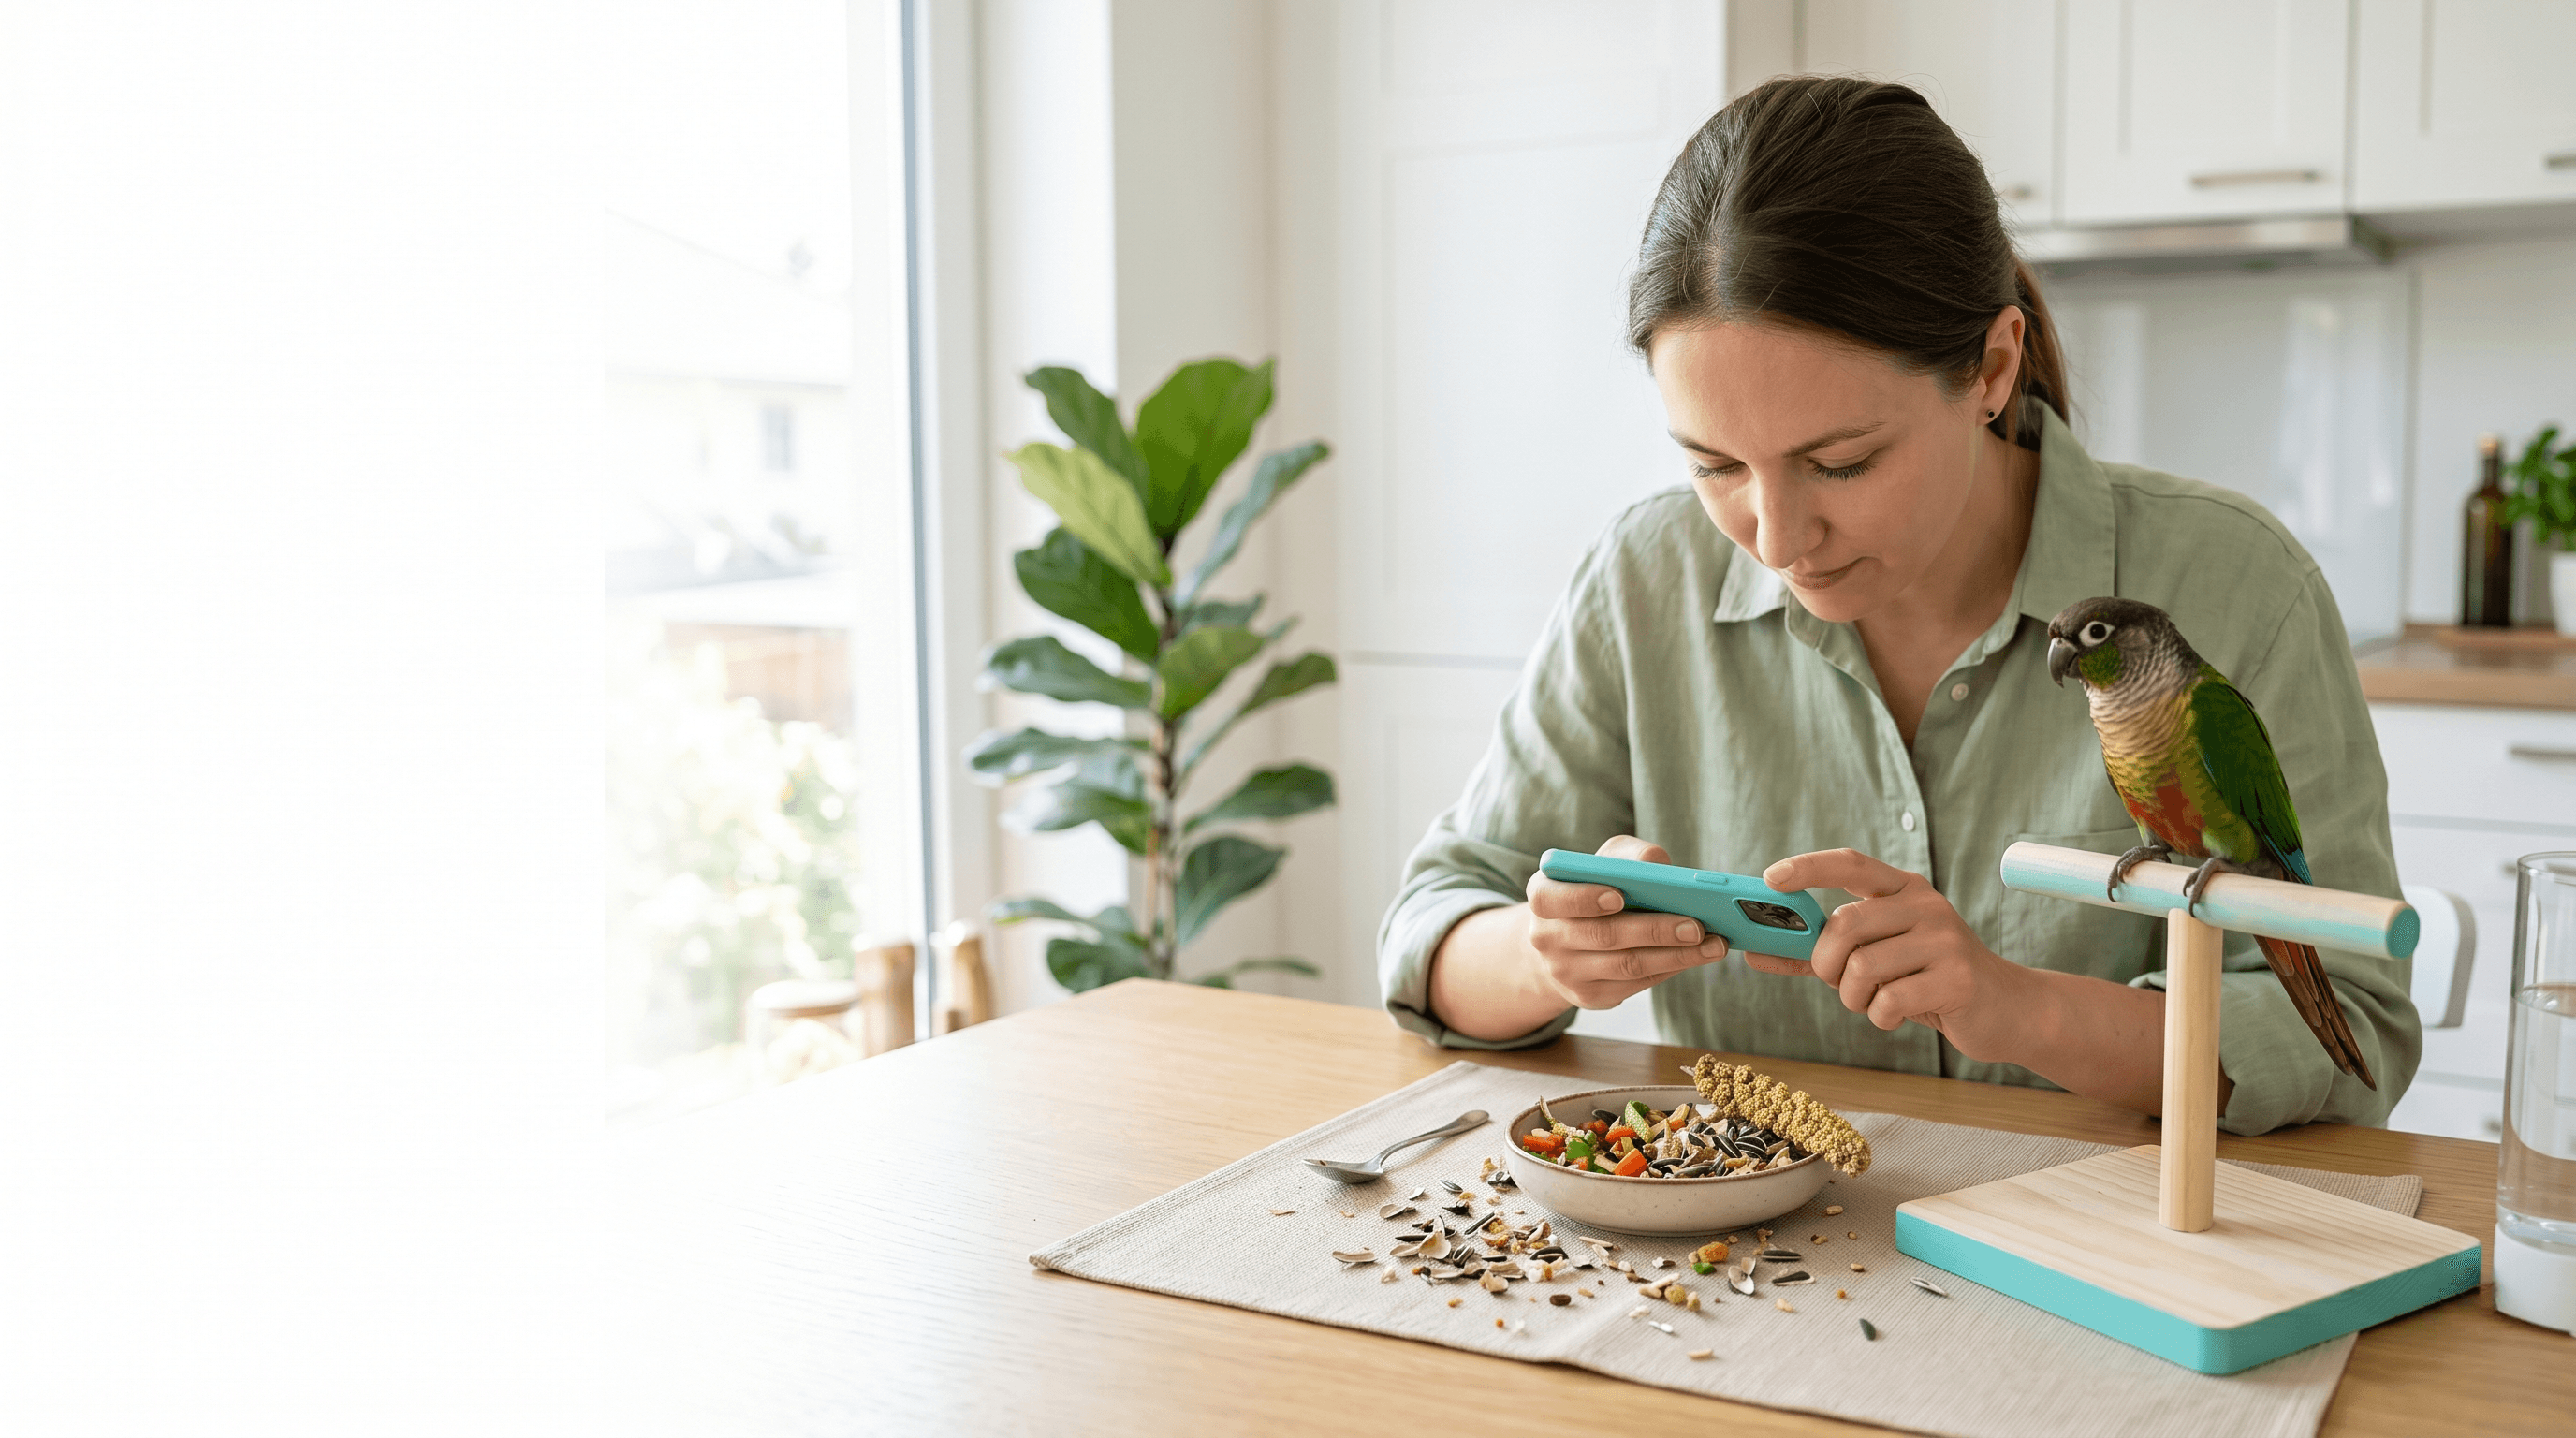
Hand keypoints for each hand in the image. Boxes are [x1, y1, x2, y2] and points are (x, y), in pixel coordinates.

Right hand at [1522, 835, 1729, 1008]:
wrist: (1567, 944)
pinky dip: (1671, 968)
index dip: (1584, 898)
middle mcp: (1546, 938)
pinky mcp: (1591, 996)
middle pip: (1604, 935)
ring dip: (1676, 955)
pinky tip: (1696, 956)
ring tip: (1712, 944)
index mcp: (1543, 897)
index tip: (1620, 896)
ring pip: (1627, 965)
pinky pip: (1637, 983)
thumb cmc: (1593, 892)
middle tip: (1696, 925)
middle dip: (1655, 930)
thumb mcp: (1602, 865)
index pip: (1552, 899)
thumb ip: (1626, 857)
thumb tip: (1656, 864)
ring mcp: (1567, 973)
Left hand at [1752, 848, 2028, 1058]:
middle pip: (1845, 924)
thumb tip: (1755, 952)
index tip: (1771, 878)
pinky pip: (1889, 1000)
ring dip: (1853, 997)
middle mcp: (1926, 906)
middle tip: (1835, 981)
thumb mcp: (1876, 959)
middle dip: (1825, 963)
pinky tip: (1897, 1015)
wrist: (2006, 1010)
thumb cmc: (1928, 981)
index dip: (1808, 867)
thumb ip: (1817, 954)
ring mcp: (1945, 940)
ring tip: (1873, 1002)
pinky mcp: (1957, 979)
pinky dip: (1880, 1016)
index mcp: (1904, 890)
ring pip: (1862, 967)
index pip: (1850, 863)